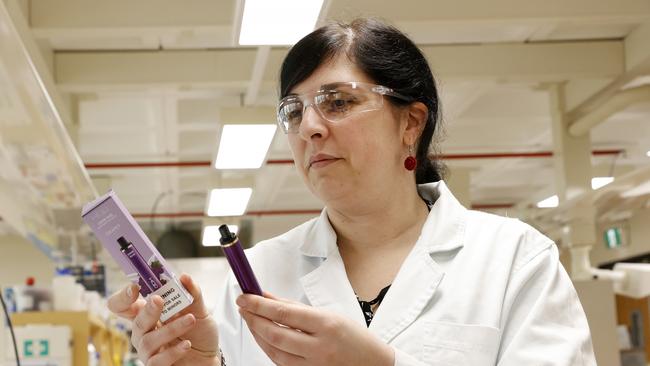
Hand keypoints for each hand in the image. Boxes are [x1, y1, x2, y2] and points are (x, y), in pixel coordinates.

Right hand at [107, 274, 219, 365]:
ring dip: (170, 329)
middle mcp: (144, 332)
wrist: (209, 357)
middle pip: (137, 321)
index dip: (122, 297)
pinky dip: (173, 352)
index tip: (134, 288)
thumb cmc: (199, 333)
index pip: (122, 306)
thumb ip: (193, 294)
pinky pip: (157, 361)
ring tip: (190, 320)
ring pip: (149, 341)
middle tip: (159, 300)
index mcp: (148, 314)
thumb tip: (185, 277)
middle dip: (148, 310)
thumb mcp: (199, 310)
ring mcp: (149, 351)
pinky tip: (187, 344)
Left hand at [237, 292, 394, 365]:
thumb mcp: (328, 315)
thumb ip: (295, 308)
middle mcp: (320, 348)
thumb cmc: (353, 337)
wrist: (374, 364)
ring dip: (258, 335)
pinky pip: (282, 364)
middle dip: (254, 320)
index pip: (285, 314)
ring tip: (250, 320)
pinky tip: (264, 337)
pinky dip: (270, 350)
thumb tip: (267, 297)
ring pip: (274, 353)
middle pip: (275, 335)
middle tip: (243, 307)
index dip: (260, 305)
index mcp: (326, 325)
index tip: (245, 297)